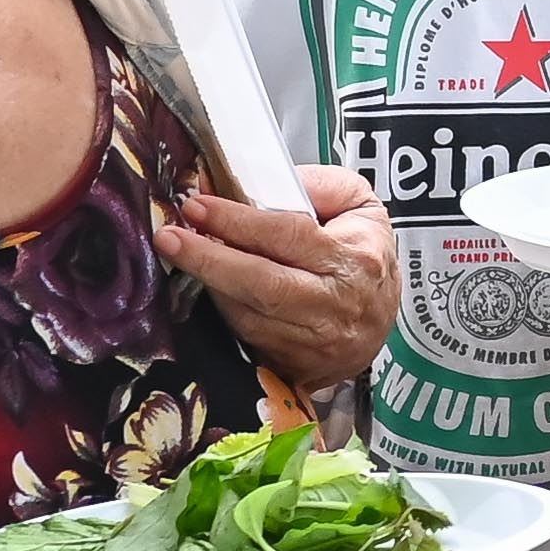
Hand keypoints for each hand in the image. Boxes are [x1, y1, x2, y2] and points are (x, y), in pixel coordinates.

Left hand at [156, 163, 400, 387]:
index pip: (289, 235)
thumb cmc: (363, 255)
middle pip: (263, 285)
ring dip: (209, 286)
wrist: (379, 322)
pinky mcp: (298, 367)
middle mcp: (336, 305)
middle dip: (209, 259)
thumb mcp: (360, 206)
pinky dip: (222, 313)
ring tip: (180, 254)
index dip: (238, 220)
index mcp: (354, 258)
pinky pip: (249, 340)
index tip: (198, 205)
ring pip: (249, 317)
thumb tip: (264, 182)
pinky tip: (206, 288)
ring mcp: (317, 343)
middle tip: (170, 237)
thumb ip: (320, 185)